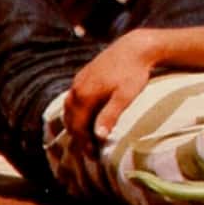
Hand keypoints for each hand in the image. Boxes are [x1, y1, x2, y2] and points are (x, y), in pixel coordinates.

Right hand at [62, 32, 155, 161]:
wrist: (134, 47)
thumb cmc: (133, 73)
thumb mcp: (124, 96)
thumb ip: (110, 115)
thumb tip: (98, 136)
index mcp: (85, 95)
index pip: (78, 126)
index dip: (84, 143)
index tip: (93, 157)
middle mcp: (77, 88)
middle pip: (70, 119)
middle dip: (78, 137)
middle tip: (89, 153)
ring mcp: (79, 80)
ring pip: (69, 108)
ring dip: (75, 124)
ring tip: (85, 138)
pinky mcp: (84, 75)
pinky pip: (73, 98)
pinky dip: (76, 112)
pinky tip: (85, 116)